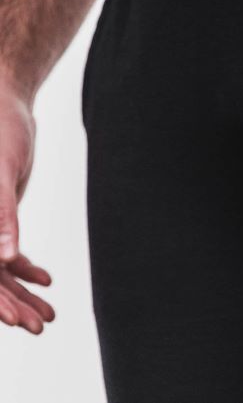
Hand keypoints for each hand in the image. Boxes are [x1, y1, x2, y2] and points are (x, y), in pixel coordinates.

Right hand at [0, 79, 53, 332]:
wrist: (3, 103)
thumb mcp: (0, 173)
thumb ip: (0, 215)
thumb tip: (4, 260)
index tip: (15, 321)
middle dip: (11, 304)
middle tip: (40, 325)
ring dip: (20, 292)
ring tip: (50, 315)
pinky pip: (4, 249)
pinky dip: (23, 266)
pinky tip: (46, 279)